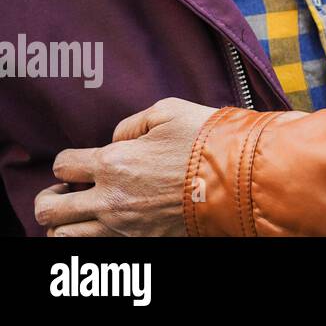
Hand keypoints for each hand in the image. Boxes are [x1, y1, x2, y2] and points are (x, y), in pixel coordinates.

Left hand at [34, 97, 216, 236]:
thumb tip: (119, 138)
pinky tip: (105, 224)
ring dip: (66, 223)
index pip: (62, 166)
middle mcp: (112, 198)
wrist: (241, 177)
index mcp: (115, 162)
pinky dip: (90, 238)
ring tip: (83, 212)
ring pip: (64, 236)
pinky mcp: (142, 241)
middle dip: (51, 198)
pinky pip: (95, 248)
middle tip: (67, 192)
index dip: (67, 162)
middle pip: (50, 209)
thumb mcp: (170, 111)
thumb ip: (133, 123)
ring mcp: (125, 226)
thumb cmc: (208, 140)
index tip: (80, 162)